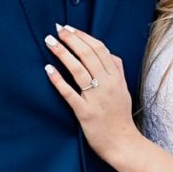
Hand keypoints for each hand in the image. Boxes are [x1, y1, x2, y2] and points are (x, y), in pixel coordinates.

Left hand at [45, 25, 136, 166]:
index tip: (69, 28)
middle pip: (88, 55)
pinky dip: (58, 80)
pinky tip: (48, 69)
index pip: (100, 49)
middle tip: (57, 29)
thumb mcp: (124, 89)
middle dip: (71, 39)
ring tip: (50, 42)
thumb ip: (118, 70)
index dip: (83, 36)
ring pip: (78, 70)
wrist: (123, 143)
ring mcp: (96, 98)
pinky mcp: (85, 112)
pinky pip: (70, 93)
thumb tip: (109, 54)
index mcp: (116, 77)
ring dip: (63, 53)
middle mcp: (107, 84)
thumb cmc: (120, 116)